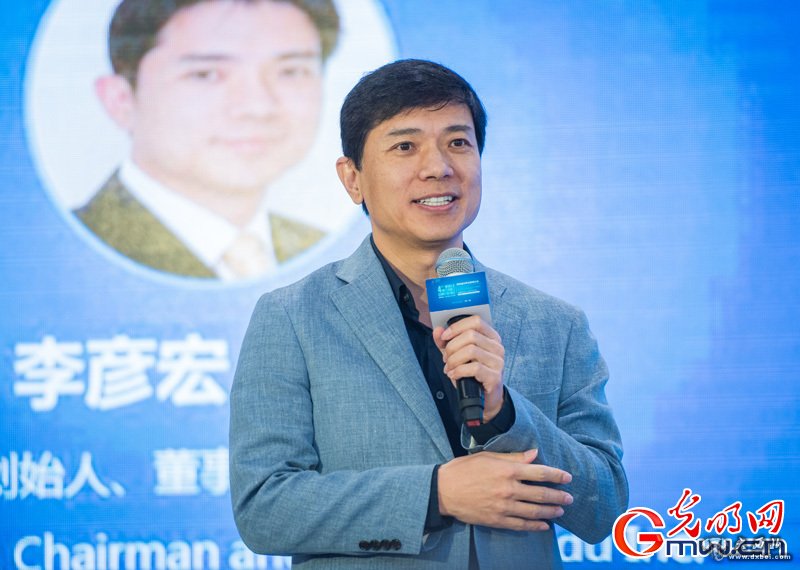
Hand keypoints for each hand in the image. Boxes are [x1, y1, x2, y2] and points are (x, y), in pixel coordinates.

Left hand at [433, 315, 504, 420]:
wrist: (485, 398)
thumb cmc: (472, 374)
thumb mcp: (457, 355)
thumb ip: (446, 342)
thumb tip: (437, 331)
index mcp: (491, 337)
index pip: (476, 321)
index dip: (457, 327)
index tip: (444, 337)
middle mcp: (497, 347)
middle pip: (471, 336)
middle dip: (452, 347)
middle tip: (445, 358)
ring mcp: (498, 362)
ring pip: (471, 351)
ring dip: (453, 360)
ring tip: (448, 368)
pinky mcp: (495, 377)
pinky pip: (474, 368)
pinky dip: (458, 371)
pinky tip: (453, 375)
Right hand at [437, 449, 572, 530]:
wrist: (443, 491)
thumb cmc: (464, 469)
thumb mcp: (488, 457)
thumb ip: (513, 457)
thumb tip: (535, 453)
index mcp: (507, 470)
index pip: (539, 472)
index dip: (556, 475)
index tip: (568, 477)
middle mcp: (508, 489)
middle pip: (541, 494)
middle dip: (558, 496)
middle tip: (569, 498)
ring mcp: (504, 506)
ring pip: (534, 511)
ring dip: (550, 512)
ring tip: (560, 511)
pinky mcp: (497, 520)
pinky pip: (521, 524)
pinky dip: (535, 526)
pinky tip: (544, 525)